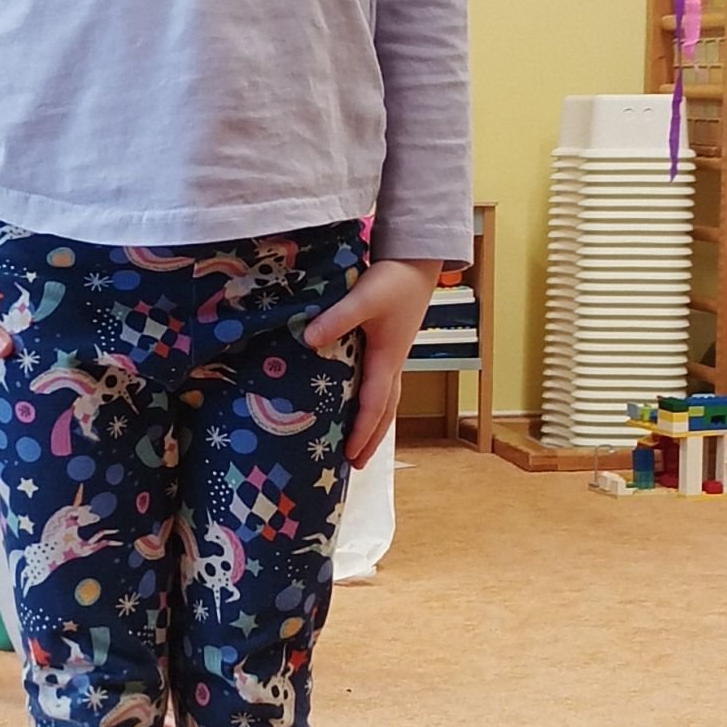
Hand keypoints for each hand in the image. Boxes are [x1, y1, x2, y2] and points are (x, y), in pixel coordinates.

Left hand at [303, 257, 440, 466]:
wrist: (417, 261)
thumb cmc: (394, 280)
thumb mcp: (364, 297)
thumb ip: (337, 318)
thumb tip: (308, 340)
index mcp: (388, 359)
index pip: (375, 405)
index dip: (361, 432)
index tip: (349, 455)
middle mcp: (392, 363)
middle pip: (385, 412)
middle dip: (371, 439)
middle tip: (357, 465)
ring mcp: (392, 356)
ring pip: (386, 400)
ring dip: (374, 425)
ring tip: (359, 445)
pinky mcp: (388, 346)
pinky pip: (380, 385)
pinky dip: (372, 403)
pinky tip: (356, 404)